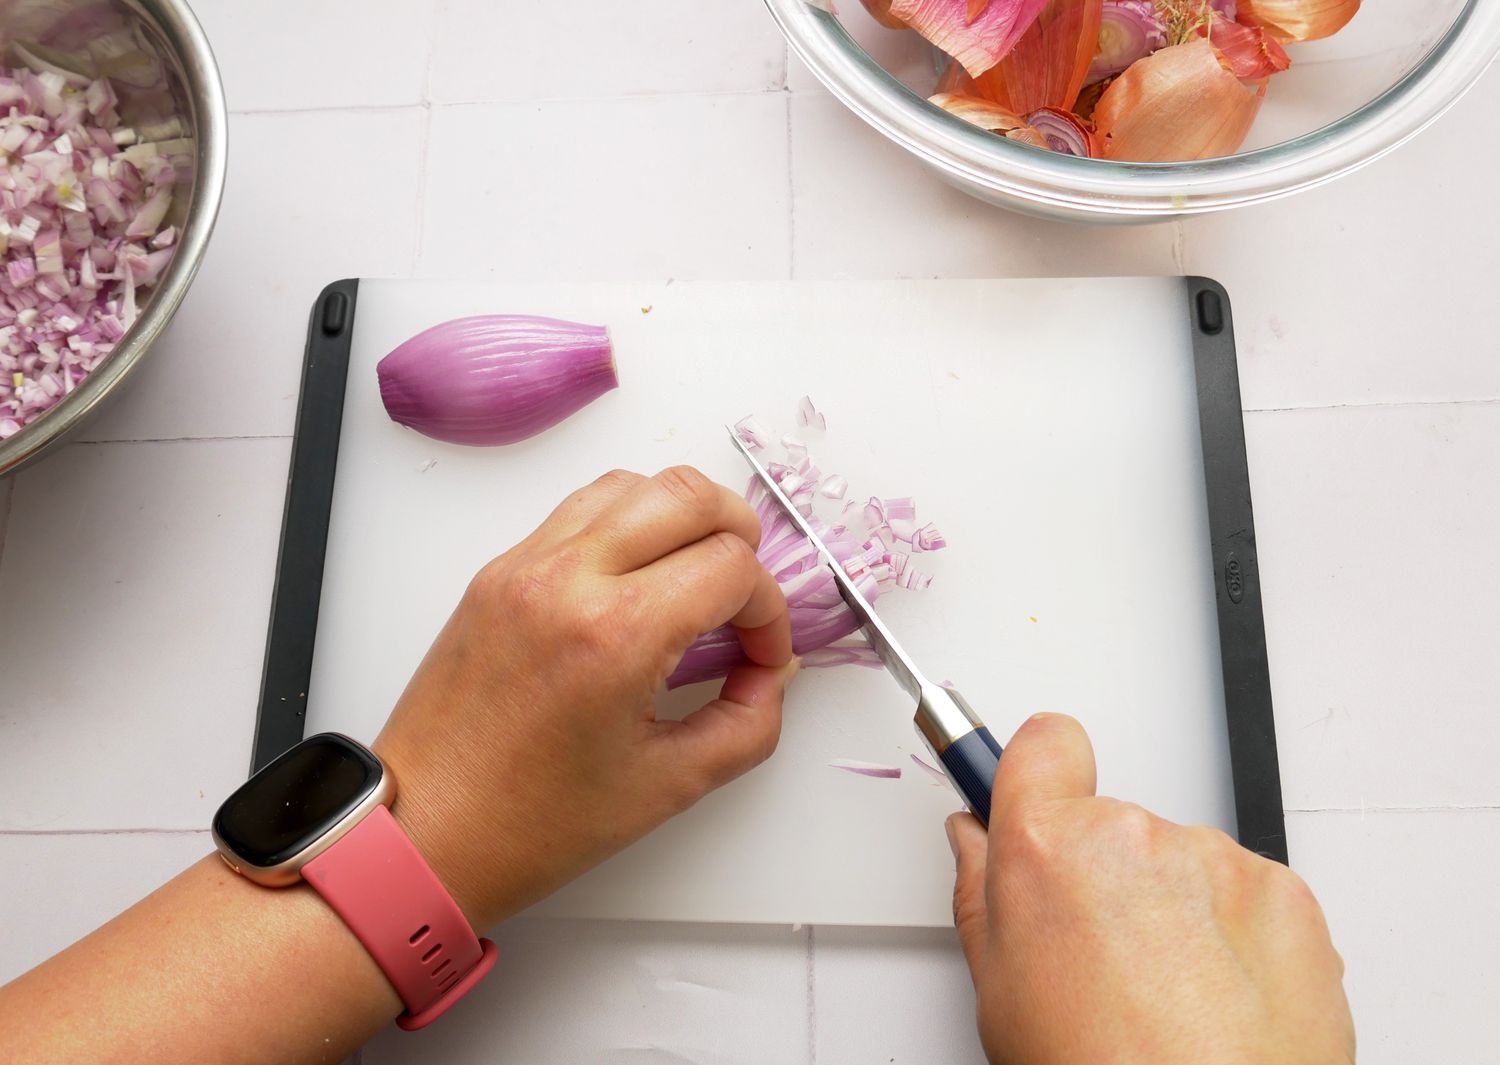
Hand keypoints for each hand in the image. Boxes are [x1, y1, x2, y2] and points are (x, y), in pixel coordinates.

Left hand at [373, 466, 795, 930]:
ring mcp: (524, 565)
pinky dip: (628, 523)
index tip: (760, 656)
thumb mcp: (668, 786)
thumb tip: (770, 671)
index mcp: (616, 634)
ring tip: (695, 578)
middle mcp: (567, 579)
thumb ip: (746, 723)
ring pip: (632, 484)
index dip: (768, 611)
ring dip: (683, 517)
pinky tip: (640, 579)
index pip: (731, 567)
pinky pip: (580, 510)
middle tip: (743, 598)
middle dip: (740, 536)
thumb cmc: (532, 823)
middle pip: (689, 495)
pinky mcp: (498, 571)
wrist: (421, 833)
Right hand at [948, 713, 1354, 1064]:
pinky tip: (1219, 1000)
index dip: (1039, 768)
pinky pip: (1246, 893)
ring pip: (1182, 862)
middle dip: (1106, 874)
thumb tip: (976, 844)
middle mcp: (1132, 834)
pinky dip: (1236, 935)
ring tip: (1169, 997)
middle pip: (1113, 822)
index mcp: (1048, 847)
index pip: (1045, 742)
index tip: (1035, 784)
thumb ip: (982, 893)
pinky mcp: (1285, 892)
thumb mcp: (997, 992)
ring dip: (1175, 910)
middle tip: (1103, 957)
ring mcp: (1216, 860)